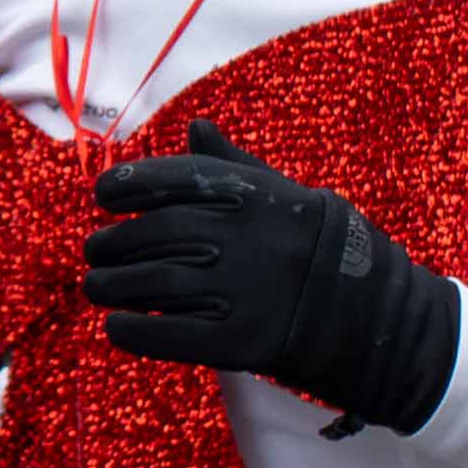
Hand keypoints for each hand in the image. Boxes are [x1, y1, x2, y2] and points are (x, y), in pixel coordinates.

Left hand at [84, 130, 460, 433]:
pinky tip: (117, 327)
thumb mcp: (284, 194)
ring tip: (96, 287)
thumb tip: (195, 126)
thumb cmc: (321, 246)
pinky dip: (132, 331)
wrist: (373, 314)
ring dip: (111, 286)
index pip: (169, 180)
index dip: (126, 186)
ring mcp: (238, 290)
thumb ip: (233, 164)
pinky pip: (166, 334)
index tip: (102, 196)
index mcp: (251, 195)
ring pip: (149, 284)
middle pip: (150, 235)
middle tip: (94, 252)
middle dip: (111, 243)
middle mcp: (241, 238)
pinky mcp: (237, 341)